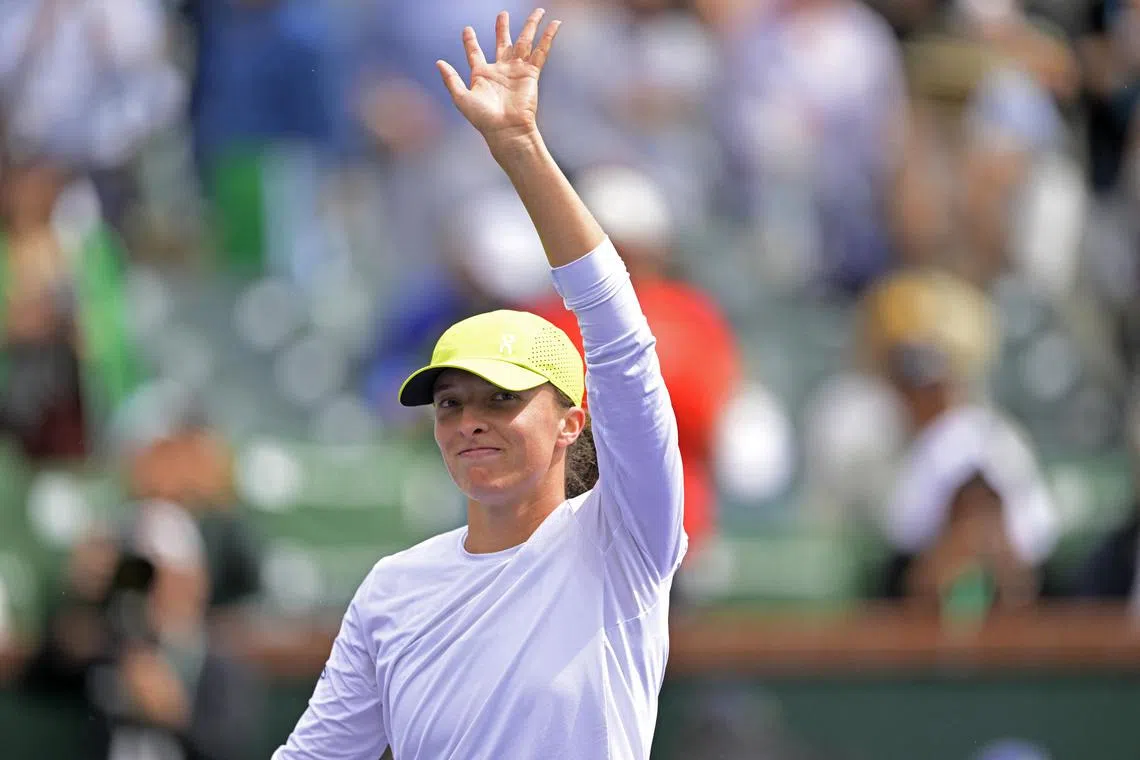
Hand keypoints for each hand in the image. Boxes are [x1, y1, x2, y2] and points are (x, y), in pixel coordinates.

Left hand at [436, 9, 561, 155]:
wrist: (506, 129)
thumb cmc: (483, 118)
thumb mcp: (461, 97)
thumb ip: (451, 79)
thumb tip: (439, 62)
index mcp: (482, 74)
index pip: (475, 52)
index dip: (470, 41)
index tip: (467, 29)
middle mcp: (500, 70)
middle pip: (503, 43)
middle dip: (502, 28)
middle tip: (503, 15)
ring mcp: (517, 71)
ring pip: (525, 42)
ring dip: (531, 26)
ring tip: (537, 11)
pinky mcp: (531, 74)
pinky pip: (540, 51)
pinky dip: (548, 37)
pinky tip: (554, 24)